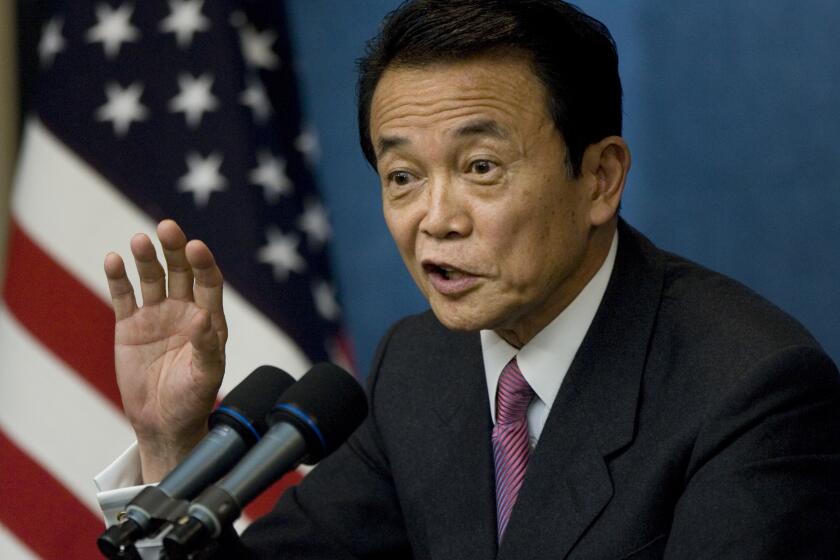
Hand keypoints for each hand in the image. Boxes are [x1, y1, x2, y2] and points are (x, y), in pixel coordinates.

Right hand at [104, 219, 227, 481]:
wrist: (162, 423)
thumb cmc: (192, 400)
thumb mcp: (205, 376)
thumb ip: (206, 346)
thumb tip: (202, 317)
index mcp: (209, 319)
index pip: (208, 282)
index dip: (203, 263)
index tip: (196, 247)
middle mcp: (184, 310)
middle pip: (180, 271)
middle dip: (174, 249)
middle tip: (166, 228)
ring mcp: (156, 315)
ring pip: (151, 278)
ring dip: (145, 258)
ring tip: (139, 241)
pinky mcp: (129, 325)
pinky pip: (124, 296)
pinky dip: (118, 278)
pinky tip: (114, 260)